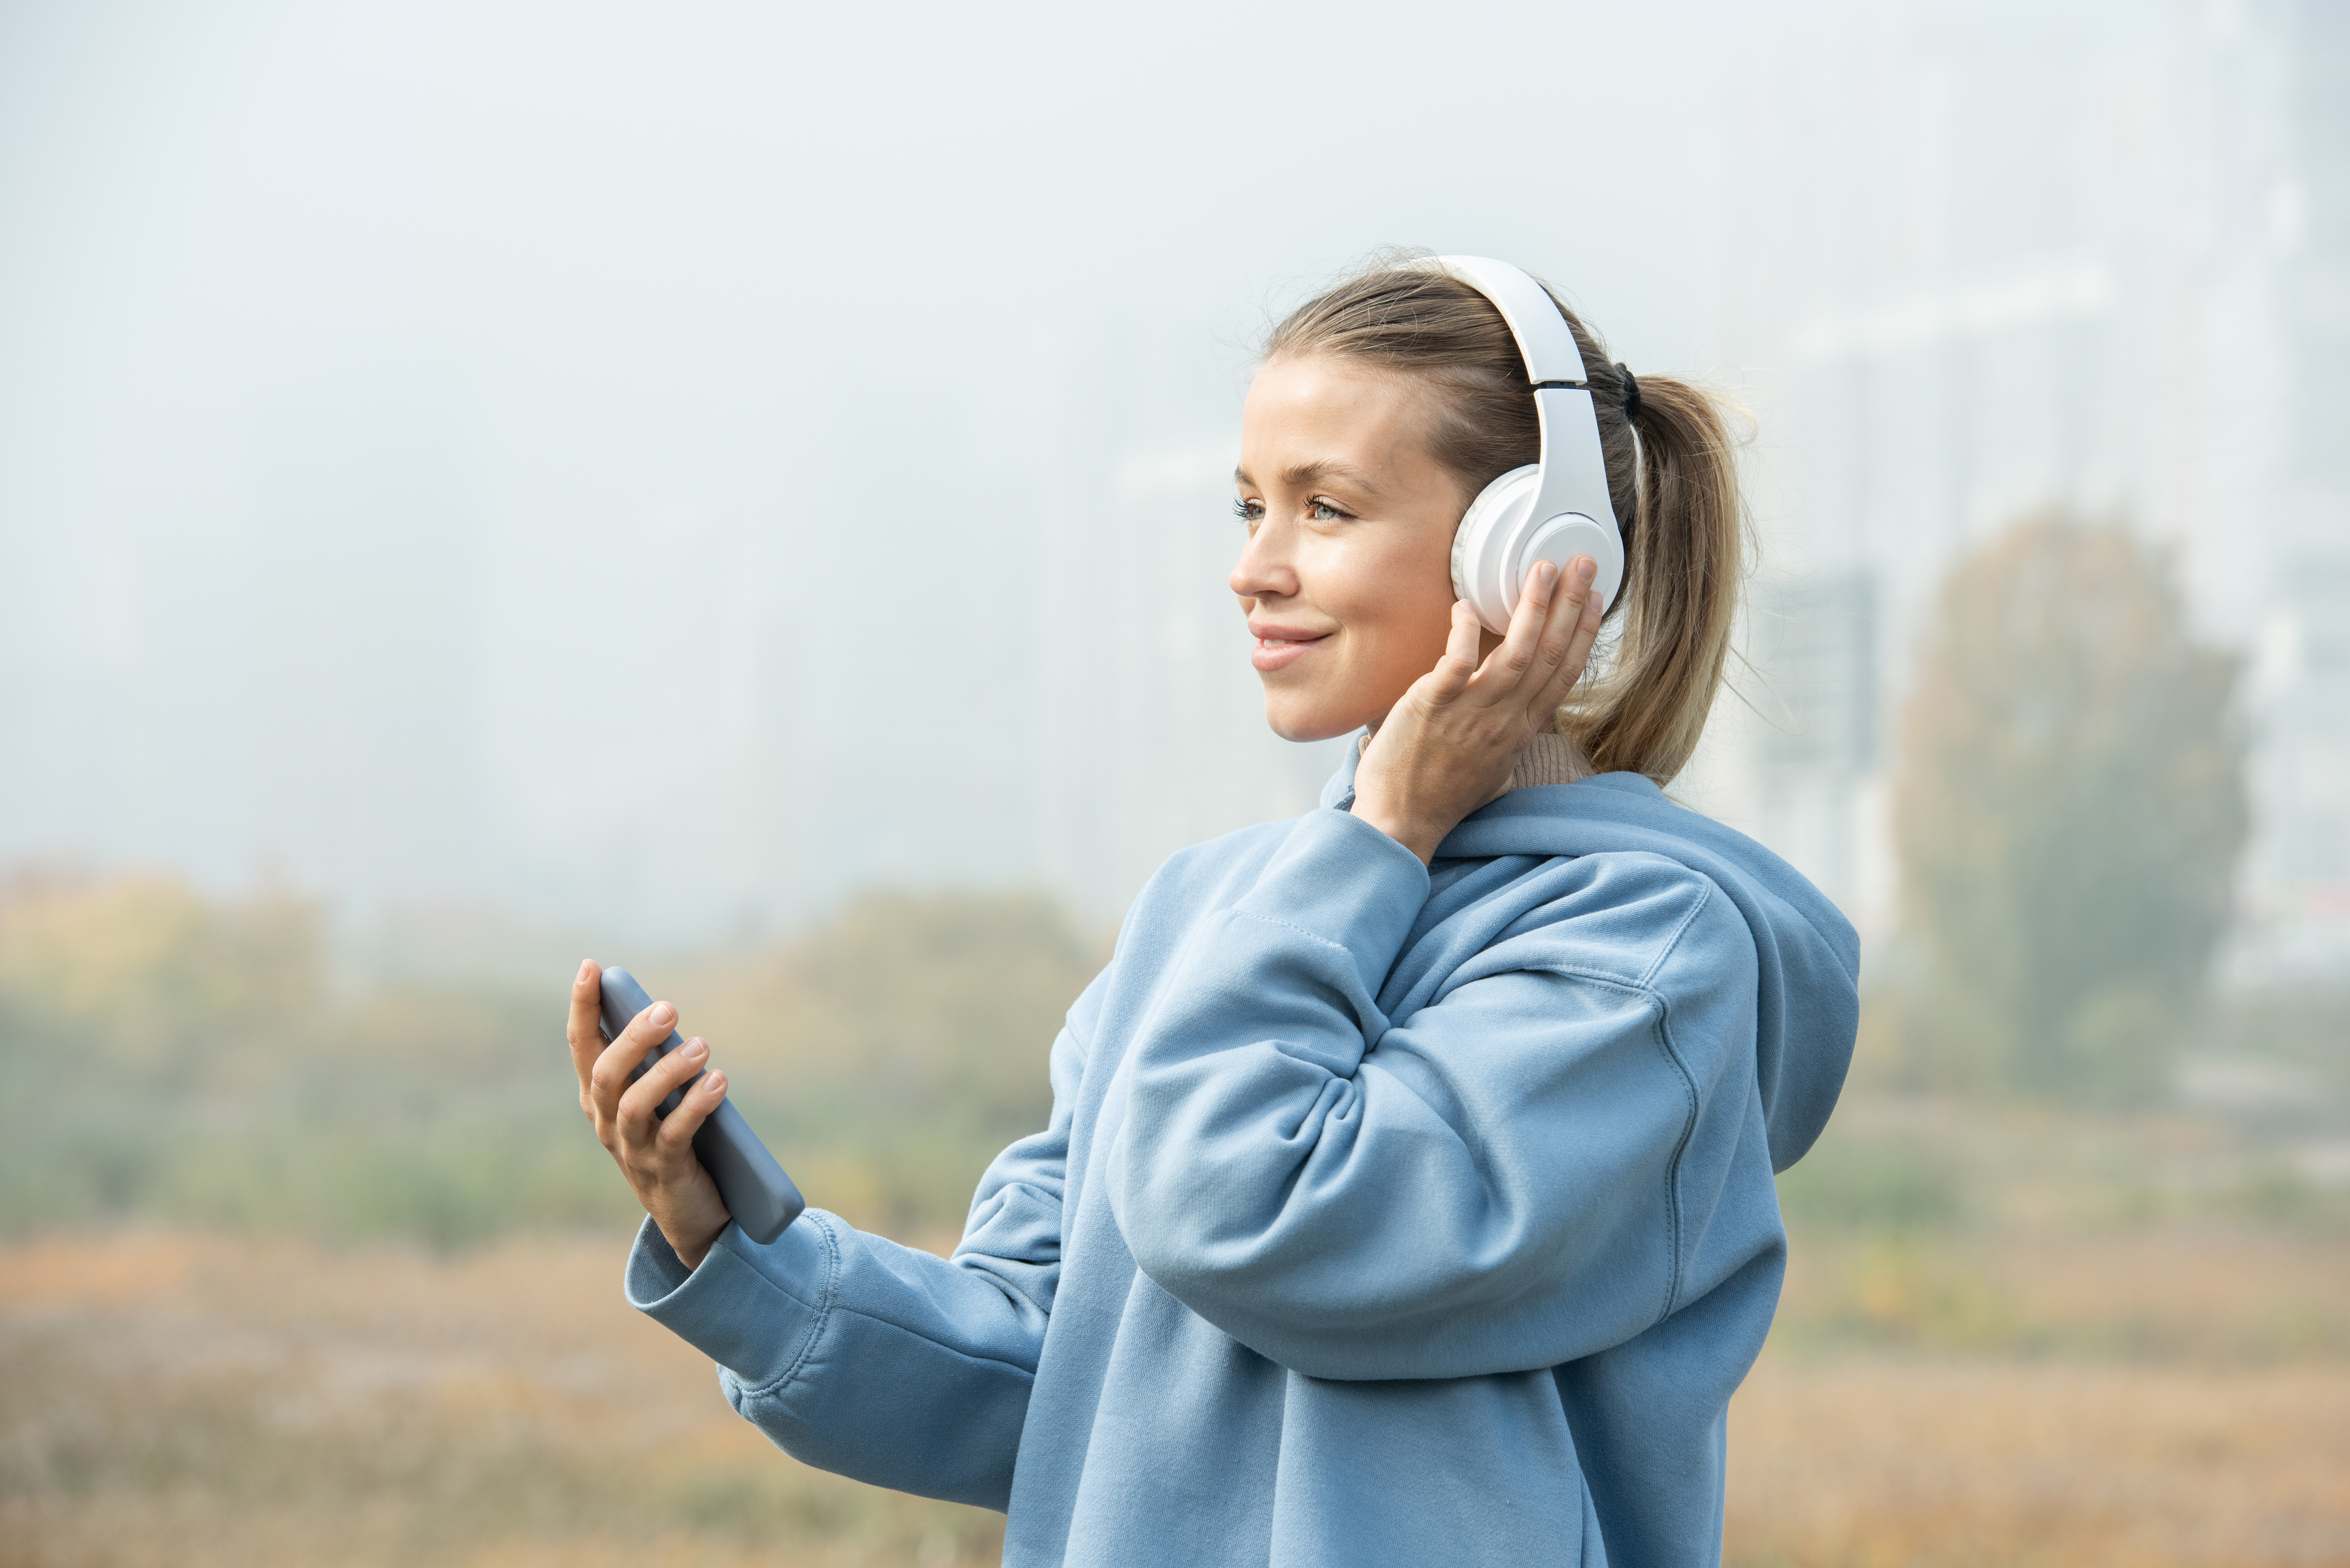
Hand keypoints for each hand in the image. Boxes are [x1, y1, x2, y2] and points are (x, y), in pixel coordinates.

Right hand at [567, 959, 732, 1268]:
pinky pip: (674, 1135)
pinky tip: (717, 1082)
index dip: (583, 1007)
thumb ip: (655, 1063)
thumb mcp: (658, 1098)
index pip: (582, 1046)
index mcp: (599, 1098)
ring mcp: (631, 1149)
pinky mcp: (664, 1171)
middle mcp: (607, 1121)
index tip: (591, 967)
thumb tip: (663, 1014)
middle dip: (634, 1037)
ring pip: (634, 1104)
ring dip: (668, 1071)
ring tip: (702, 1047)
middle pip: (606, 1072)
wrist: (689, 1215)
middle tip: (669, 1009)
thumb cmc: (675, 1140)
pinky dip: (696, 1105)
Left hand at [1351, 555, 1604, 862]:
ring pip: (1515, 654)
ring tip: (1543, 569)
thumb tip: (1515, 722)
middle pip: (1549, 654)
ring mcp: (1471, 712)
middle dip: (1570, 605)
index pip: (1562, 674)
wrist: (1401, 823)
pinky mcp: (1434, 706)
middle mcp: (1505, 719)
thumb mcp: (1493, 771)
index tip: (1595, 599)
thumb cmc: (1441, 797)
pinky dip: (1464, 632)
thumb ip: (1507, 740)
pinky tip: (1466, 605)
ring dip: (1532, 609)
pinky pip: (1458, 662)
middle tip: (1583, 563)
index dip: (1582, 633)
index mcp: (1520, 731)